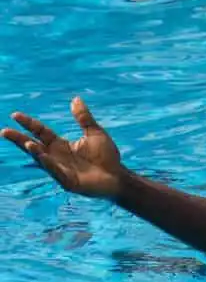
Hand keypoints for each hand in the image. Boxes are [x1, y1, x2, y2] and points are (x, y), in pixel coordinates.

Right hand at [2, 96, 125, 197]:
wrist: (119, 176)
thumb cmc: (107, 157)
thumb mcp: (95, 133)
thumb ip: (84, 118)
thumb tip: (75, 99)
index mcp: (61, 145)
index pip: (41, 132)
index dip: (29, 124)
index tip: (15, 114)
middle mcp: (57, 157)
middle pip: (34, 146)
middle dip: (19, 139)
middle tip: (4, 131)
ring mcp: (61, 170)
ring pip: (43, 159)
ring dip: (35, 152)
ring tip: (26, 143)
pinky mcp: (68, 182)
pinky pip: (56, 172)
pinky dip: (49, 164)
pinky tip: (43, 156)